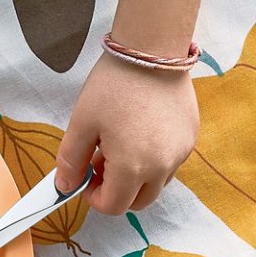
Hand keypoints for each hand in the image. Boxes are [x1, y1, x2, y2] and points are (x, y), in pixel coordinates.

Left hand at [53, 55, 199, 214]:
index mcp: (133, 167)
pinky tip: (140, 132)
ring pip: (156, 184)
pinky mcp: (190, 138)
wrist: (152, 49)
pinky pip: (170, 162)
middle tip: (101, 163)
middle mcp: (162, 166)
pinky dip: (153, 160)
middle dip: (117, 191)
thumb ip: (70, 160)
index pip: (113, 206)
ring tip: (120, 144)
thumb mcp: (82, 122)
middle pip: (138, 202)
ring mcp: (181, 153)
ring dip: (136, 177)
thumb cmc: (115, 83)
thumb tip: (65, 186)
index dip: (94, 197)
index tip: (86, 178)